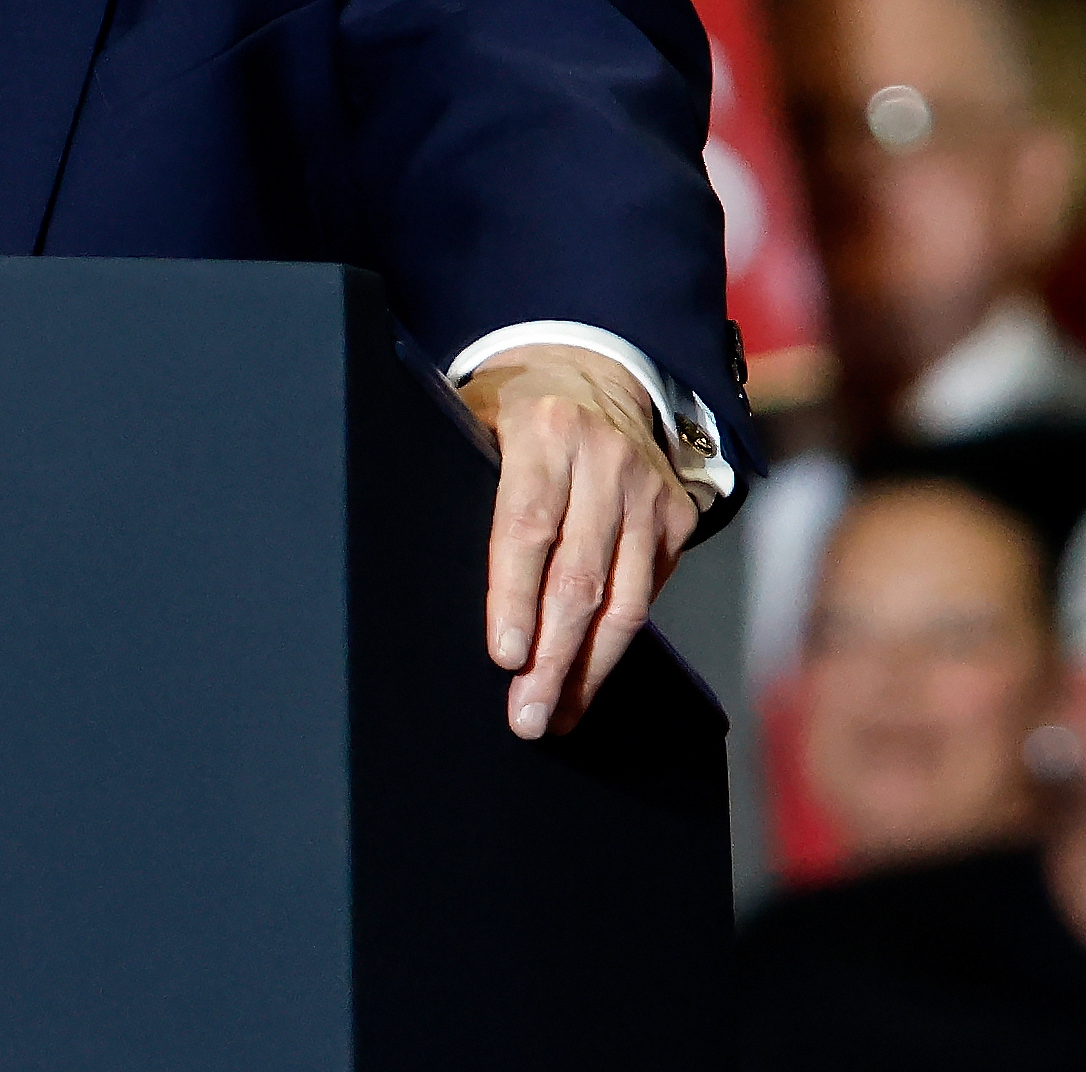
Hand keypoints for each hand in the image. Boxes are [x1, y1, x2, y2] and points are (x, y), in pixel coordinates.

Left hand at [458, 345, 695, 740]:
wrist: (596, 368)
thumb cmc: (514, 410)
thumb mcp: (474, 417)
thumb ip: (456, 474)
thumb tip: (409, 556)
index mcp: (543, 431)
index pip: (527, 525)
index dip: (514, 596)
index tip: (504, 656)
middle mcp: (604, 461)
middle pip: (579, 578)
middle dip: (552, 658)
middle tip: (526, 716)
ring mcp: (647, 491)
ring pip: (625, 600)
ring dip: (589, 669)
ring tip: (558, 716)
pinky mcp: (677, 515)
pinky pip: (648, 591)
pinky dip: (617, 642)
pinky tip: (589, 679)